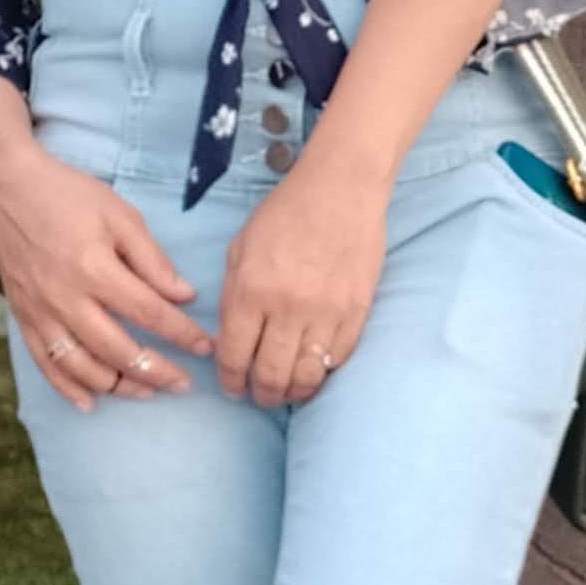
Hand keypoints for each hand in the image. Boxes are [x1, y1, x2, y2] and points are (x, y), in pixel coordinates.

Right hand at [0, 126, 212, 406]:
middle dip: (155, 372)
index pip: (148, 313)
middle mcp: (67, 298)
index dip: (181, 334)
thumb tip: (184, 295)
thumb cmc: (69, 195)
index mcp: (95, 268)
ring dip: (117, 386)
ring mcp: (41, 312)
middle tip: (183, 384)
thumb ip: (152, 259)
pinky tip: (90, 402)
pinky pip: (45, 363)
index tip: (205, 348)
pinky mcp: (23, 317)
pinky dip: (67, 387)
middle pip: (117, 349)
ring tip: (146, 393)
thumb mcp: (120, 215)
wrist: (9, 187)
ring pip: (81, 366)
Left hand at [216, 148, 386, 408]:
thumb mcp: (240, 248)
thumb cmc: (284, 213)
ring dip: (293, 391)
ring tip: (287, 391)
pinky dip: (323, 371)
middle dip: (262, 394)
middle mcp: (287, 308)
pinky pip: (338, 358)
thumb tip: (228, 341)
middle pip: (271, 375)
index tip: (232, 387)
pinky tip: (313, 368)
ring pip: (306, 376)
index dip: (230, 381)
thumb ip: (230, 297)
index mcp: (250, 291)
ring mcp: (326, 312)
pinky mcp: (357, 312)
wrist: (342, 188)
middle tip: (260, 396)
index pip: (235, 356)